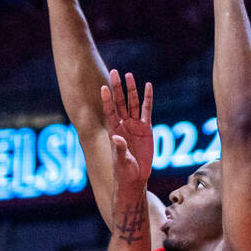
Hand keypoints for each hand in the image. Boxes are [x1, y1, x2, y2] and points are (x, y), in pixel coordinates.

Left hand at [101, 71, 153, 188]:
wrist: (135, 178)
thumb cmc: (124, 172)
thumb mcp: (121, 162)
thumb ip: (120, 149)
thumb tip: (116, 137)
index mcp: (114, 131)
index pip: (109, 112)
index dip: (106, 100)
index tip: (103, 87)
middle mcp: (123, 125)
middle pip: (120, 102)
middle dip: (117, 88)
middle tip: (114, 72)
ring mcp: (134, 125)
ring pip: (132, 103)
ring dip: (131, 89)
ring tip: (128, 75)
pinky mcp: (146, 128)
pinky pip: (146, 110)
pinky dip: (147, 98)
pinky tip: (148, 86)